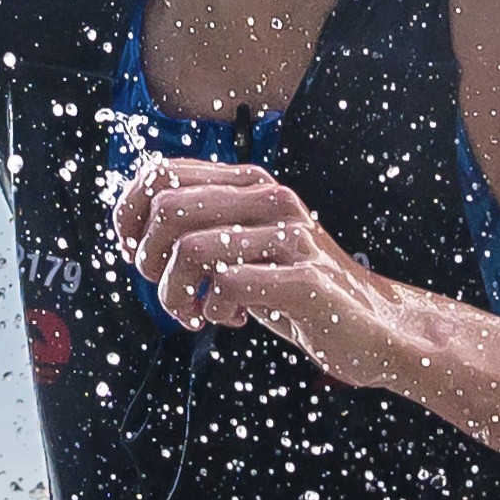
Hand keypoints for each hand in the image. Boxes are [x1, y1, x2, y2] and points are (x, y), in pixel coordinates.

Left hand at [110, 160, 419, 385]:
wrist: (370, 326)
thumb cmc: (293, 288)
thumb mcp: (242, 247)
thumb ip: (199, 227)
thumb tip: (134, 229)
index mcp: (248, 183)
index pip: (162, 173)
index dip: (129, 215)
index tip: (137, 255)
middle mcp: (269, 198)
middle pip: (168, 208)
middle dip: (150, 259)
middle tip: (167, 290)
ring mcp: (290, 236)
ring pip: (192, 249)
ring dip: (176, 294)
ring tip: (194, 313)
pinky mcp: (304, 279)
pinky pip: (229, 284)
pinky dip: (214, 310)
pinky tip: (231, 320)